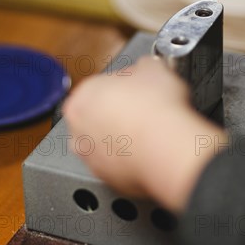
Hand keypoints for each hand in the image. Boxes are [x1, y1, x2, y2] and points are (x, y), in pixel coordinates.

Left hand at [63, 56, 226, 211]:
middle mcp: (79, 128)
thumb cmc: (155, 107)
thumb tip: (145, 69)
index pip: (101, 85)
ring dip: (123, 136)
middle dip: (118, 112)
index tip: (138, 88)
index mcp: (83, 95)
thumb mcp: (153, 67)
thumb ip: (141, 66)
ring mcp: (90, 156)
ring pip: (106, 142)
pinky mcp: (107, 178)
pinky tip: (150, 148)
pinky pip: (118, 163)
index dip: (124, 85)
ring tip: (149, 130)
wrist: (165, 146)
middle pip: (98, 115)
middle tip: (144, 108)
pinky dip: (131, 157)